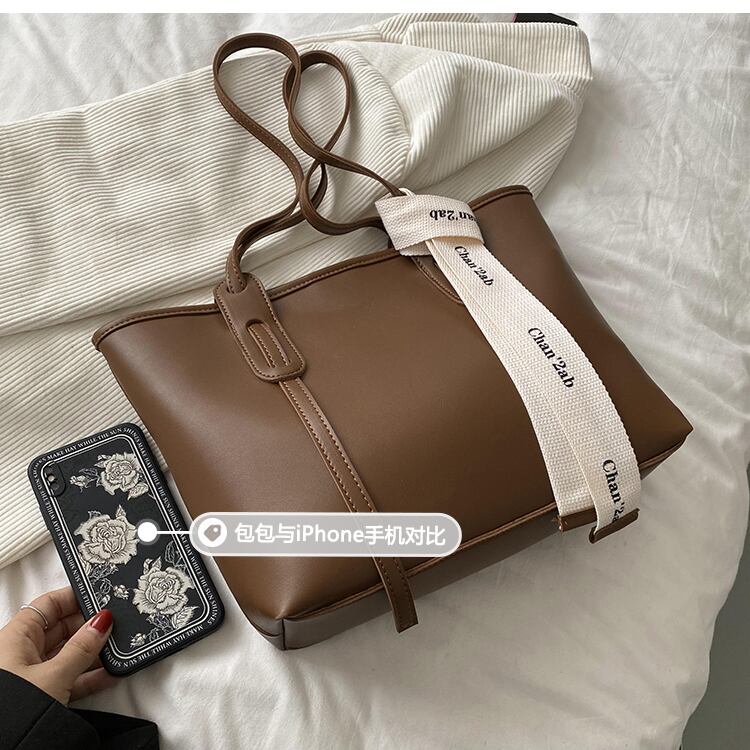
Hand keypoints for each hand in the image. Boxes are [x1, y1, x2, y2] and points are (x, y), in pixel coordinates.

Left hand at [0, 586, 116, 704]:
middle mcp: (22, 653)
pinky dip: (90, 675)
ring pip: (68, 653)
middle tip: (117, 621)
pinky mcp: (43, 696)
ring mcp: (33, 675)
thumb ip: (83, 647)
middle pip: (61, 628)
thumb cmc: (14, 710)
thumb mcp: (55, 675)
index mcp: (16, 638)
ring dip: (94, 652)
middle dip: (90, 625)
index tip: (101, 593)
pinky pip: (70, 677)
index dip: (74, 596)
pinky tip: (111, 673)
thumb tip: (103, 620)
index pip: (49, 605)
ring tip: (119, 647)